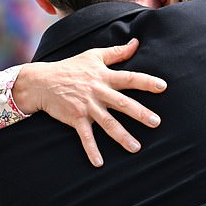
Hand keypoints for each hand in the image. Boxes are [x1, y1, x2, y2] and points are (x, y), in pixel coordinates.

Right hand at [12, 39, 166, 166]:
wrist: (42, 81)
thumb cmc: (71, 67)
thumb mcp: (93, 55)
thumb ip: (117, 52)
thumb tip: (136, 42)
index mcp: (104, 76)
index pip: (129, 78)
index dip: (146, 81)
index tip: (162, 86)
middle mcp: (98, 92)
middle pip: (123, 103)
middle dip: (140, 113)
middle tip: (156, 122)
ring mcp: (87, 106)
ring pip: (108, 122)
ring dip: (122, 136)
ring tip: (136, 147)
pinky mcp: (75, 118)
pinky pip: (85, 136)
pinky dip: (91, 150)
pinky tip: (99, 163)